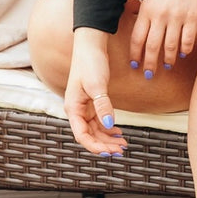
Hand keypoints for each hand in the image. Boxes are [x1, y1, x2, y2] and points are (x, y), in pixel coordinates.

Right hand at [64, 27, 127, 156]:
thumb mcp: (97, 85)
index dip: (95, 147)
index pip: (82, 135)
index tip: (110, 152)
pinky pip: (98, 121)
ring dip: (107, 138)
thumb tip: (109, 125)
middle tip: (121, 150)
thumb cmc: (90, 62)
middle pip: (89, 136)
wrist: (91, 45)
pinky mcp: (91, 102)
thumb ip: (102, 106)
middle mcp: (76, 110)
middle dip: (104, 145)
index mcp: (73, 108)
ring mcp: (84, 107)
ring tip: (123, 144)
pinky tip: (118, 132)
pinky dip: (108, 128)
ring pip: (95, 130)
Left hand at [129, 0, 196, 74]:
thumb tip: (141, 35)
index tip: (135, 65)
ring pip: (170, 46)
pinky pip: (187, 40)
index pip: (137, 38)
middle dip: (149, 63)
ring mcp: (177, 17)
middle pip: (152, 46)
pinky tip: (182, 53)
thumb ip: (146, 14)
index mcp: (147, 10)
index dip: (135, 54)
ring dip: (167, 59)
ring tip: (166, 65)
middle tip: (149, 74)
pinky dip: (184, 50)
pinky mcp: (192, 18)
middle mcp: (160, 15)